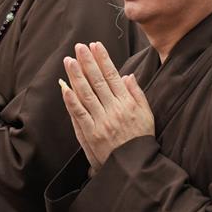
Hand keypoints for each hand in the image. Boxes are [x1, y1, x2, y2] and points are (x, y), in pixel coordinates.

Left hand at [60, 42, 153, 172]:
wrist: (134, 166)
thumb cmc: (140, 139)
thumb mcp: (146, 115)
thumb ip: (137, 94)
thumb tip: (127, 75)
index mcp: (127, 103)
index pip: (112, 76)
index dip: (103, 59)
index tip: (95, 46)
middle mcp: (114, 109)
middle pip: (98, 81)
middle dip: (87, 62)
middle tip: (79, 47)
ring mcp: (101, 121)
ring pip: (86, 94)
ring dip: (76, 76)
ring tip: (69, 61)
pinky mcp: (91, 133)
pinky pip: (79, 114)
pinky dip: (71, 100)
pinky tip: (64, 87)